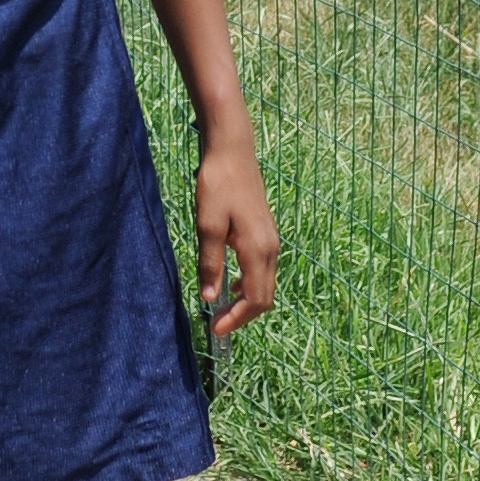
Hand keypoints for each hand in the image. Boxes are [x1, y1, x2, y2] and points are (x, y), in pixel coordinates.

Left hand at [194, 128, 280, 337]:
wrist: (233, 151)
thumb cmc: (217, 185)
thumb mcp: (207, 225)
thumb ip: (210, 263)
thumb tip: (210, 298)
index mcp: (257, 250)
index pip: (254, 299)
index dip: (236, 319)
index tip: (215, 329)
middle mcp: (271, 249)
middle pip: (264, 297)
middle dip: (243, 316)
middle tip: (217, 325)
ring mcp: (272, 240)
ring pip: (266, 284)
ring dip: (247, 301)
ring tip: (222, 309)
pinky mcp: (267, 232)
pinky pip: (264, 270)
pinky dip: (250, 284)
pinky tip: (230, 283)